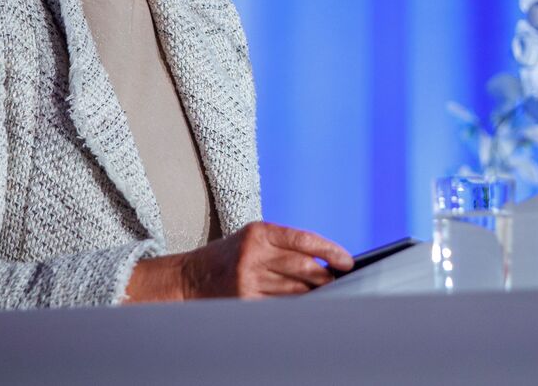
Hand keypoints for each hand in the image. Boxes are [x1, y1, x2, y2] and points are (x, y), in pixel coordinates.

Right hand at [180, 221, 353, 298]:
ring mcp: (248, 279)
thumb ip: (285, 245)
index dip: (330, 251)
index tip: (347, 261)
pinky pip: (280, 305)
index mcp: (259, 232)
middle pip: (304, 267)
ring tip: (324, 292)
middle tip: (338, 280)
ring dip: (314, 293)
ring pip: (295, 289)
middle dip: (326, 276)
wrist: (190, 276)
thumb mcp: (254, 238)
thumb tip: (324, 260)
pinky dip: (295, 305)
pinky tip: (302, 304)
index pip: (304, 240)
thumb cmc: (229, 255)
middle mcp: (254, 254)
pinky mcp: (244, 300)